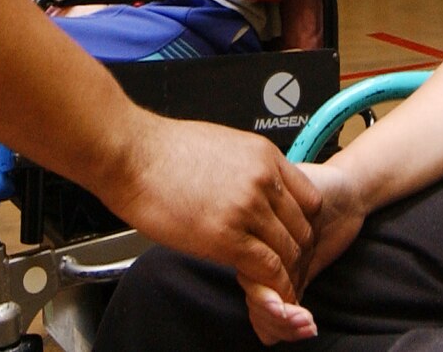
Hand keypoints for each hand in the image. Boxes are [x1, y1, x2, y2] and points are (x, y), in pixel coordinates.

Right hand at [105, 115, 319, 302]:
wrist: (131, 155)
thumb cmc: (163, 151)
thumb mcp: (223, 147)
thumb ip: (247, 170)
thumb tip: (252, 189)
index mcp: (265, 157)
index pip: (311, 199)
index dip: (305, 226)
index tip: (296, 241)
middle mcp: (263, 180)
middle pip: (304, 228)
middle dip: (300, 255)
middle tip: (290, 271)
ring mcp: (247, 208)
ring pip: (289, 251)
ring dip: (287, 274)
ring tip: (280, 288)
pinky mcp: (226, 236)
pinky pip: (267, 268)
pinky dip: (274, 286)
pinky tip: (268, 293)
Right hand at [238, 162, 369, 343]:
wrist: (346, 192)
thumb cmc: (323, 183)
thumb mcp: (302, 181)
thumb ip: (287, 193)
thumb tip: (262, 196)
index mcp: (254, 234)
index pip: (252, 274)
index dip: (265, 295)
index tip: (284, 305)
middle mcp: (261, 257)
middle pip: (258, 301)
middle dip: (275, 316)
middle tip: (299, 317)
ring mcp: (278, 273)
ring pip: (268, 316)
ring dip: (284, 325)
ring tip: (307, 323)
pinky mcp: (296, 281)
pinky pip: (284, 313)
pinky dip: (290, 328)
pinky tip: (308, 325)